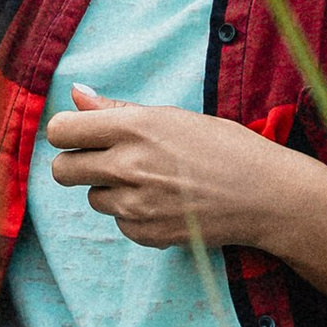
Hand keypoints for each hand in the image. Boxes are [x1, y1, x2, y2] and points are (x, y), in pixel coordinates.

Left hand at [44, 88, 322, 251]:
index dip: (67, 132)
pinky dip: (134, 215)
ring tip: (153, 181)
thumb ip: (117, 110)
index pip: (60, 130)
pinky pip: (119, 223)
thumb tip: (76, 92)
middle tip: (103, 161)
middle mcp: (128, 166)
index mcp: (134, 127)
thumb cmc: (224, 147)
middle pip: (62, 170)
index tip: (80, 134)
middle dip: (75, 164)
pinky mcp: (145, 234)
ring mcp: (135, 205)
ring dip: (111, 190)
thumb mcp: (173, 117)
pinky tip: (166, 203)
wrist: (265, 196)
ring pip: (93, 198)